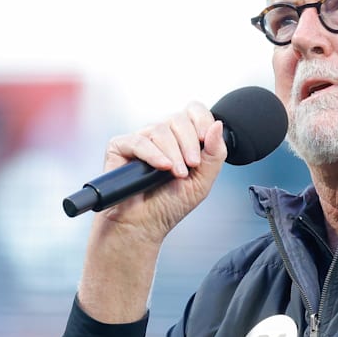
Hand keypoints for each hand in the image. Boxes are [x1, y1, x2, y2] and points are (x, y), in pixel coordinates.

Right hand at [92, 101, 228, 247]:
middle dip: (190, 143)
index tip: (206, 141)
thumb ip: (215, 153)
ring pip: (160, 129)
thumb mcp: (203, 180)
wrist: (144, 224)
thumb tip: (218, 124)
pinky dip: (152, 154)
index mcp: (182, 139)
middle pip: (178, 119)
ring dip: (173, 153)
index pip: (194, 111)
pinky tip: (161, 167)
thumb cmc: (171, 204)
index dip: (202, 121)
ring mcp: (141, 139)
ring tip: (176, 174)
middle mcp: (162, 136)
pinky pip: (138, 140)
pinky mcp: (119, 147)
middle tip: (192, 165)